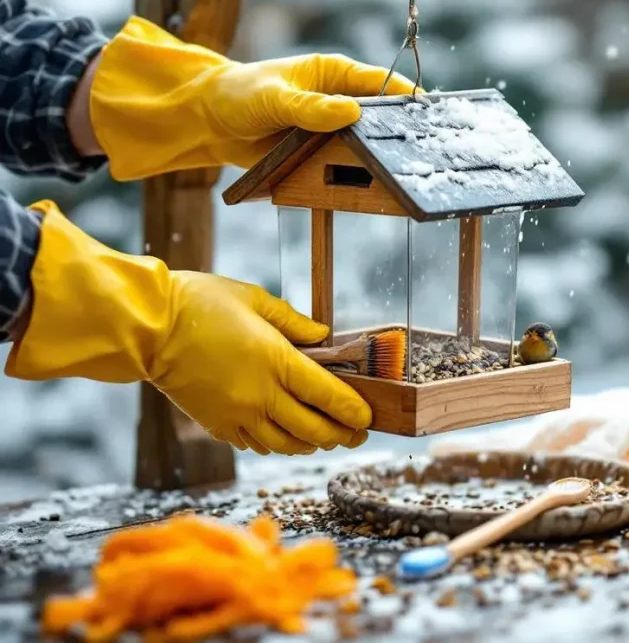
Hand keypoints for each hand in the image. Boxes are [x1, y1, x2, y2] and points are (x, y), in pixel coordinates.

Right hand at [5, 201, 369, 454]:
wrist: (146, 328)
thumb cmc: (200, 303)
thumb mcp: (254, 298)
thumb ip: (294, 321)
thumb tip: (323, 336)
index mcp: (275, 361)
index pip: (328, 396)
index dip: (354, 412)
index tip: (368, 418)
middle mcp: (260, 395)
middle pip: (314, 430)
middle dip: (342, 435)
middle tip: (357, 434)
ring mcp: (238, 415)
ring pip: (288, 444)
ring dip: (312, 443)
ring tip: (326, 436)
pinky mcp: (218, 425)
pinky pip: (258, 445)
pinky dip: (279, 443)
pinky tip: (287, 434)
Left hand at [89, 16, 416, 179]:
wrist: (207, 124)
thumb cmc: (238, 95)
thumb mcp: (273, 99)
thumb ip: (310, 108)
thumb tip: (351, 113)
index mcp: (334, 74)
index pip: (383, 84)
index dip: (408, 100)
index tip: (428, 117)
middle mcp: (339, 102)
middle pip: (381, 121)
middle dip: (396, 137)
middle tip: (417, 156)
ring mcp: (332, 132)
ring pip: (366, 149)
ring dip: (378, 164)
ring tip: (400, 179)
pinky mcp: (321, 157)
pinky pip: (345, 169)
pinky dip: (356, 179)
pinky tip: (372, 192)